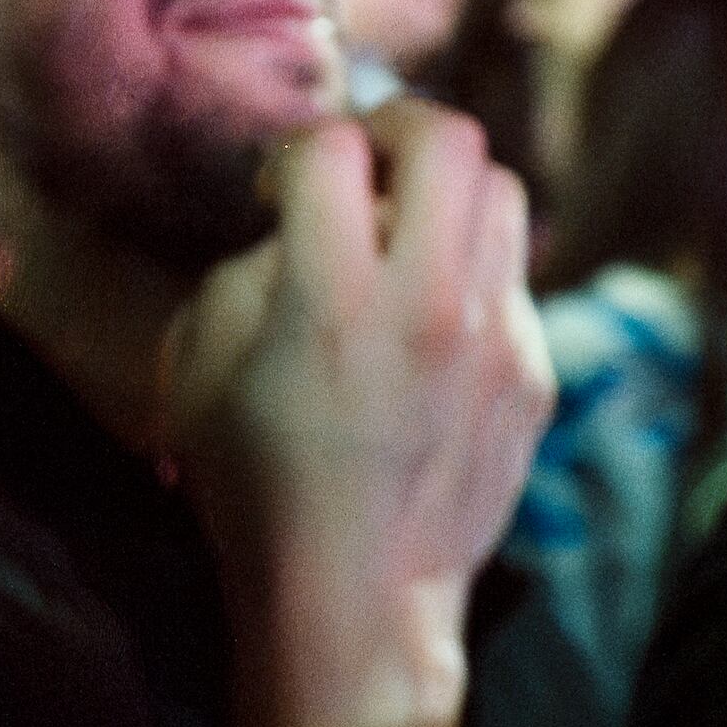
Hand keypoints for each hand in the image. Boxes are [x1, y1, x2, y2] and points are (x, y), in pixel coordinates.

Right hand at [167, 102, 551, 726]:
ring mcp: (498, 336)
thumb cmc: (253, 490)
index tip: (275, 188)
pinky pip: (512, 281)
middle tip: (362, 160)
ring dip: (445, 194)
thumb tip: (292, 229)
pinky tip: (427, 328)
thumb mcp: (193, 372)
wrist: (354, 600)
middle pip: (451, 139)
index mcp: (330, 299)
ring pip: (505, 195)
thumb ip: (241, 276)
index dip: (292, 151)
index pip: (332, 149)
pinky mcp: (533, 372)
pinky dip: (468, 276)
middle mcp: (428, 302)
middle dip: (396, 127)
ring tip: (403, 234)